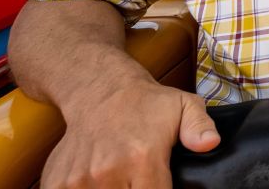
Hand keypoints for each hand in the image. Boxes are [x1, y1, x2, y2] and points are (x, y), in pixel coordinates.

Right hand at [41, 81, 217, 188]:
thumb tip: (210, 143)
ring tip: (122, 180)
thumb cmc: (146, 102)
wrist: (98, 89)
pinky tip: (99, 183)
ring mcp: (79, 180)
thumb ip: (199, 127)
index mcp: (142, 158)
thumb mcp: (184, 106)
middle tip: (140, 180)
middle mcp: (109, 172)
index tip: (161, 186)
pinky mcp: (58, 183)